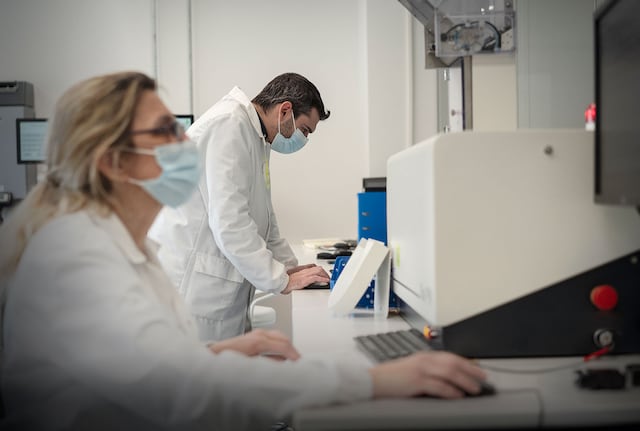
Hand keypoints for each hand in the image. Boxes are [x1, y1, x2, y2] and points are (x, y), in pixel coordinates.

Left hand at [207, 329, 299, 360]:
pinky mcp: (254, 336)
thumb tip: (281, 366)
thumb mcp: (250, 367)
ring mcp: (256, 333)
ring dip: (287, 347)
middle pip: (284, 338)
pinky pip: (272, 338)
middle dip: (293, 350)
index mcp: (258, 342)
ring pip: (279, 336)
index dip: (295, 356)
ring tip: (291, 360)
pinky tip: (280, 356)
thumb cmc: (227, 361)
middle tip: (298, 363)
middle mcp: (258, 334)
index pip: (284, 346)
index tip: (300, 364)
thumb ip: (268, 365)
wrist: (212, 355)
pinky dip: (280, 345)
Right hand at [282, 265, 329, 292]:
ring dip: (325, 275)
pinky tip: (326, 281)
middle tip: (328, 277)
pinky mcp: (305, 280)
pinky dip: (322, 279)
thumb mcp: (296, 277)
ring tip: (328, 279)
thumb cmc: (288, 282)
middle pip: (318, 268)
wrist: (283, 283)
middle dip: (325, 272)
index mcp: (303, 270)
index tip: (324, 274)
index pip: (314, 267)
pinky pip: (316, 278)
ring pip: (319, 271)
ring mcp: (305, 275)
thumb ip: (302, 277)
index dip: (321, 270)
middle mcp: (305, 271)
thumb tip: (307, 281)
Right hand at [369, 351, 486, 398]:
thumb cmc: (391, 379)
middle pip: (453, 362)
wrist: (372, 381)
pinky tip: (458, 396)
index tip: (479, 370)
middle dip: (471, 371)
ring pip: (449, 373)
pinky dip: (451, 391)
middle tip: (484, 379)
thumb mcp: (412, 370)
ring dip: (465, 381)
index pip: (450, 357)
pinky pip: (438, 385)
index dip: (467, 363)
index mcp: (424, 356)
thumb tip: (448, 381)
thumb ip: (428, 372)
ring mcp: (420, 369)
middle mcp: (424, 360)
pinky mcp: (416, 381)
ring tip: (475, 389)